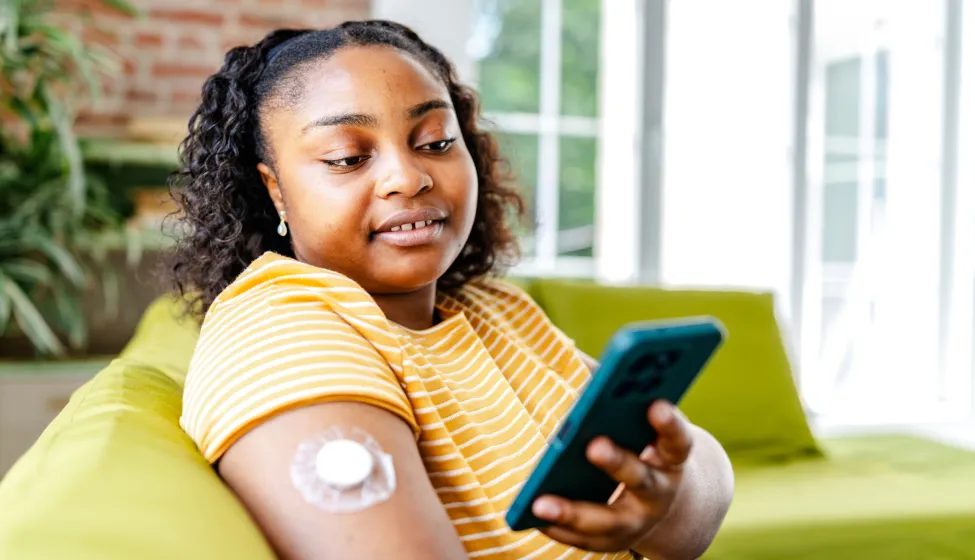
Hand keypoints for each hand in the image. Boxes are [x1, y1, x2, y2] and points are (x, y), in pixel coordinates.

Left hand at [531, 401, 691, 552]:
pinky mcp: (615, 541)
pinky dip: (560, 529)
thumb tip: (570, 351)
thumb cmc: (642, 445)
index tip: (656, 403)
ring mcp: (639, 521)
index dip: (669, 422)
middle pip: (641, 479)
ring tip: (540, 501)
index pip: (678, 439)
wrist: (666, 504)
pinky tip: (531, 514)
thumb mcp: (639, 420)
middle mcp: (660, 491)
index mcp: (671, 455)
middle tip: (594, 444)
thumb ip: (612, 391)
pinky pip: (586, 540)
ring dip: (574, 511)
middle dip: (617, 461)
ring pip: (610, 520)